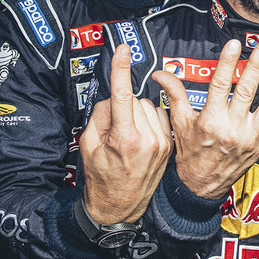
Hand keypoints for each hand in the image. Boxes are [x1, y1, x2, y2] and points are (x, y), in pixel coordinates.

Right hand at [81, 44, 172, 223]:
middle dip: (123, 108)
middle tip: (114, 131)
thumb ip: (100, 116)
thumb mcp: (89, 146)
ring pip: (148, 107)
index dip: (121, 70)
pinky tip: (142, 137)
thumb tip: (113, 97)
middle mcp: (148, 139)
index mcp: (125, 139)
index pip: (122, 96)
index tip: (122, 49)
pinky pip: (158, 117)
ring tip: (129, 137)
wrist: (121, 208)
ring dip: (137, 113)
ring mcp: (162, 143)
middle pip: (135, 100)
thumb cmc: (101, 177)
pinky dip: (149, 121)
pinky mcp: (169, 144)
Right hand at [154, 39, 258, 199]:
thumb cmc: (189, 153)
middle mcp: (231, 128)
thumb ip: (175, 94)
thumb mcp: (179, 123)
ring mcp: (248, 139)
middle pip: (246, 93)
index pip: (219, 85)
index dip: (227, 63)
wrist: (199, 187)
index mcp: (210, 120)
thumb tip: (161, 73)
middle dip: (256, 68)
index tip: (234, 44)